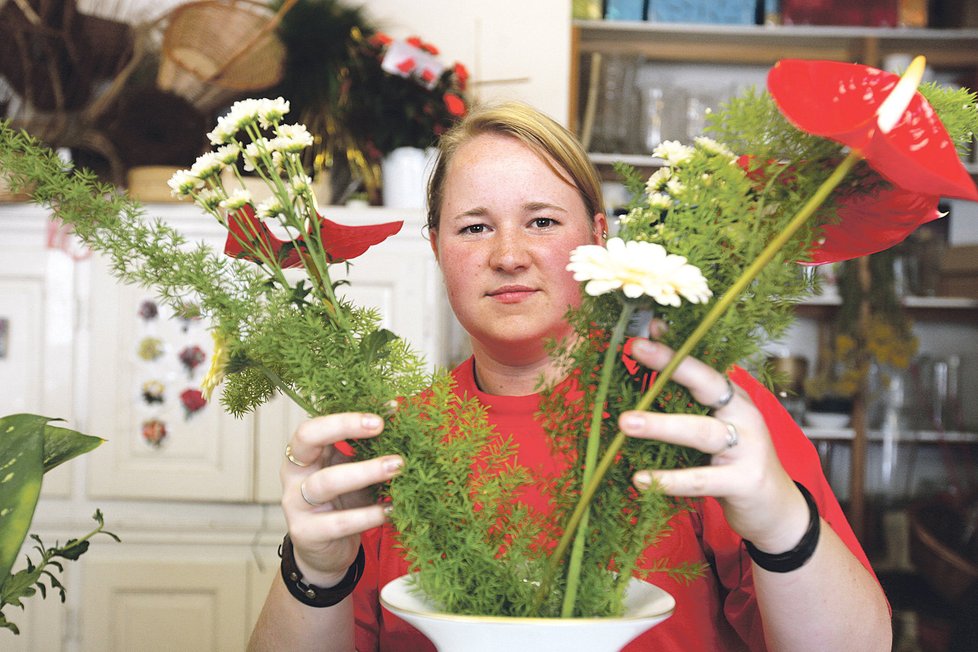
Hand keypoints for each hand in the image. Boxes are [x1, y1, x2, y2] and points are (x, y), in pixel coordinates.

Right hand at [281, 413, 401, 585]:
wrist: (325, 551)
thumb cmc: (341, 502)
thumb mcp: (351, 471)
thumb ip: (366, 446)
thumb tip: (394, 410)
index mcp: (303, 454)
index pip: (313, 426)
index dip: (343, 419)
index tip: (379, 418)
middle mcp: (293, 475)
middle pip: (307, 441)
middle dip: (344, 428)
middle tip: (382, 428)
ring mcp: (296, 504)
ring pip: (326, 482)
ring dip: (365, 471)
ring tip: (397, 467)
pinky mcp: (307, 533)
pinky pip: (340, 522)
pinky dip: (368, 514)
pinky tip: (391, 509)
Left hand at [619, 337, 809, 553]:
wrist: (777, 509)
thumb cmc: (736, 461)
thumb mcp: (716, 426)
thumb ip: (688, 400)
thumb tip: (650, 361)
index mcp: (734, 398)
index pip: (703, 365)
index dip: (675, 348)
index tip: (644, 332)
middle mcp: (744, 416)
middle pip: (708, 385)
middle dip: (671, 366)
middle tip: (636, 351)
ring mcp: (748, 448)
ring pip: (701, 432)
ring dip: (662, 426)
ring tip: (625, 423)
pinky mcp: (744, 482)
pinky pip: (701, 479)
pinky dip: (669, 479)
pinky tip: (640, 479)